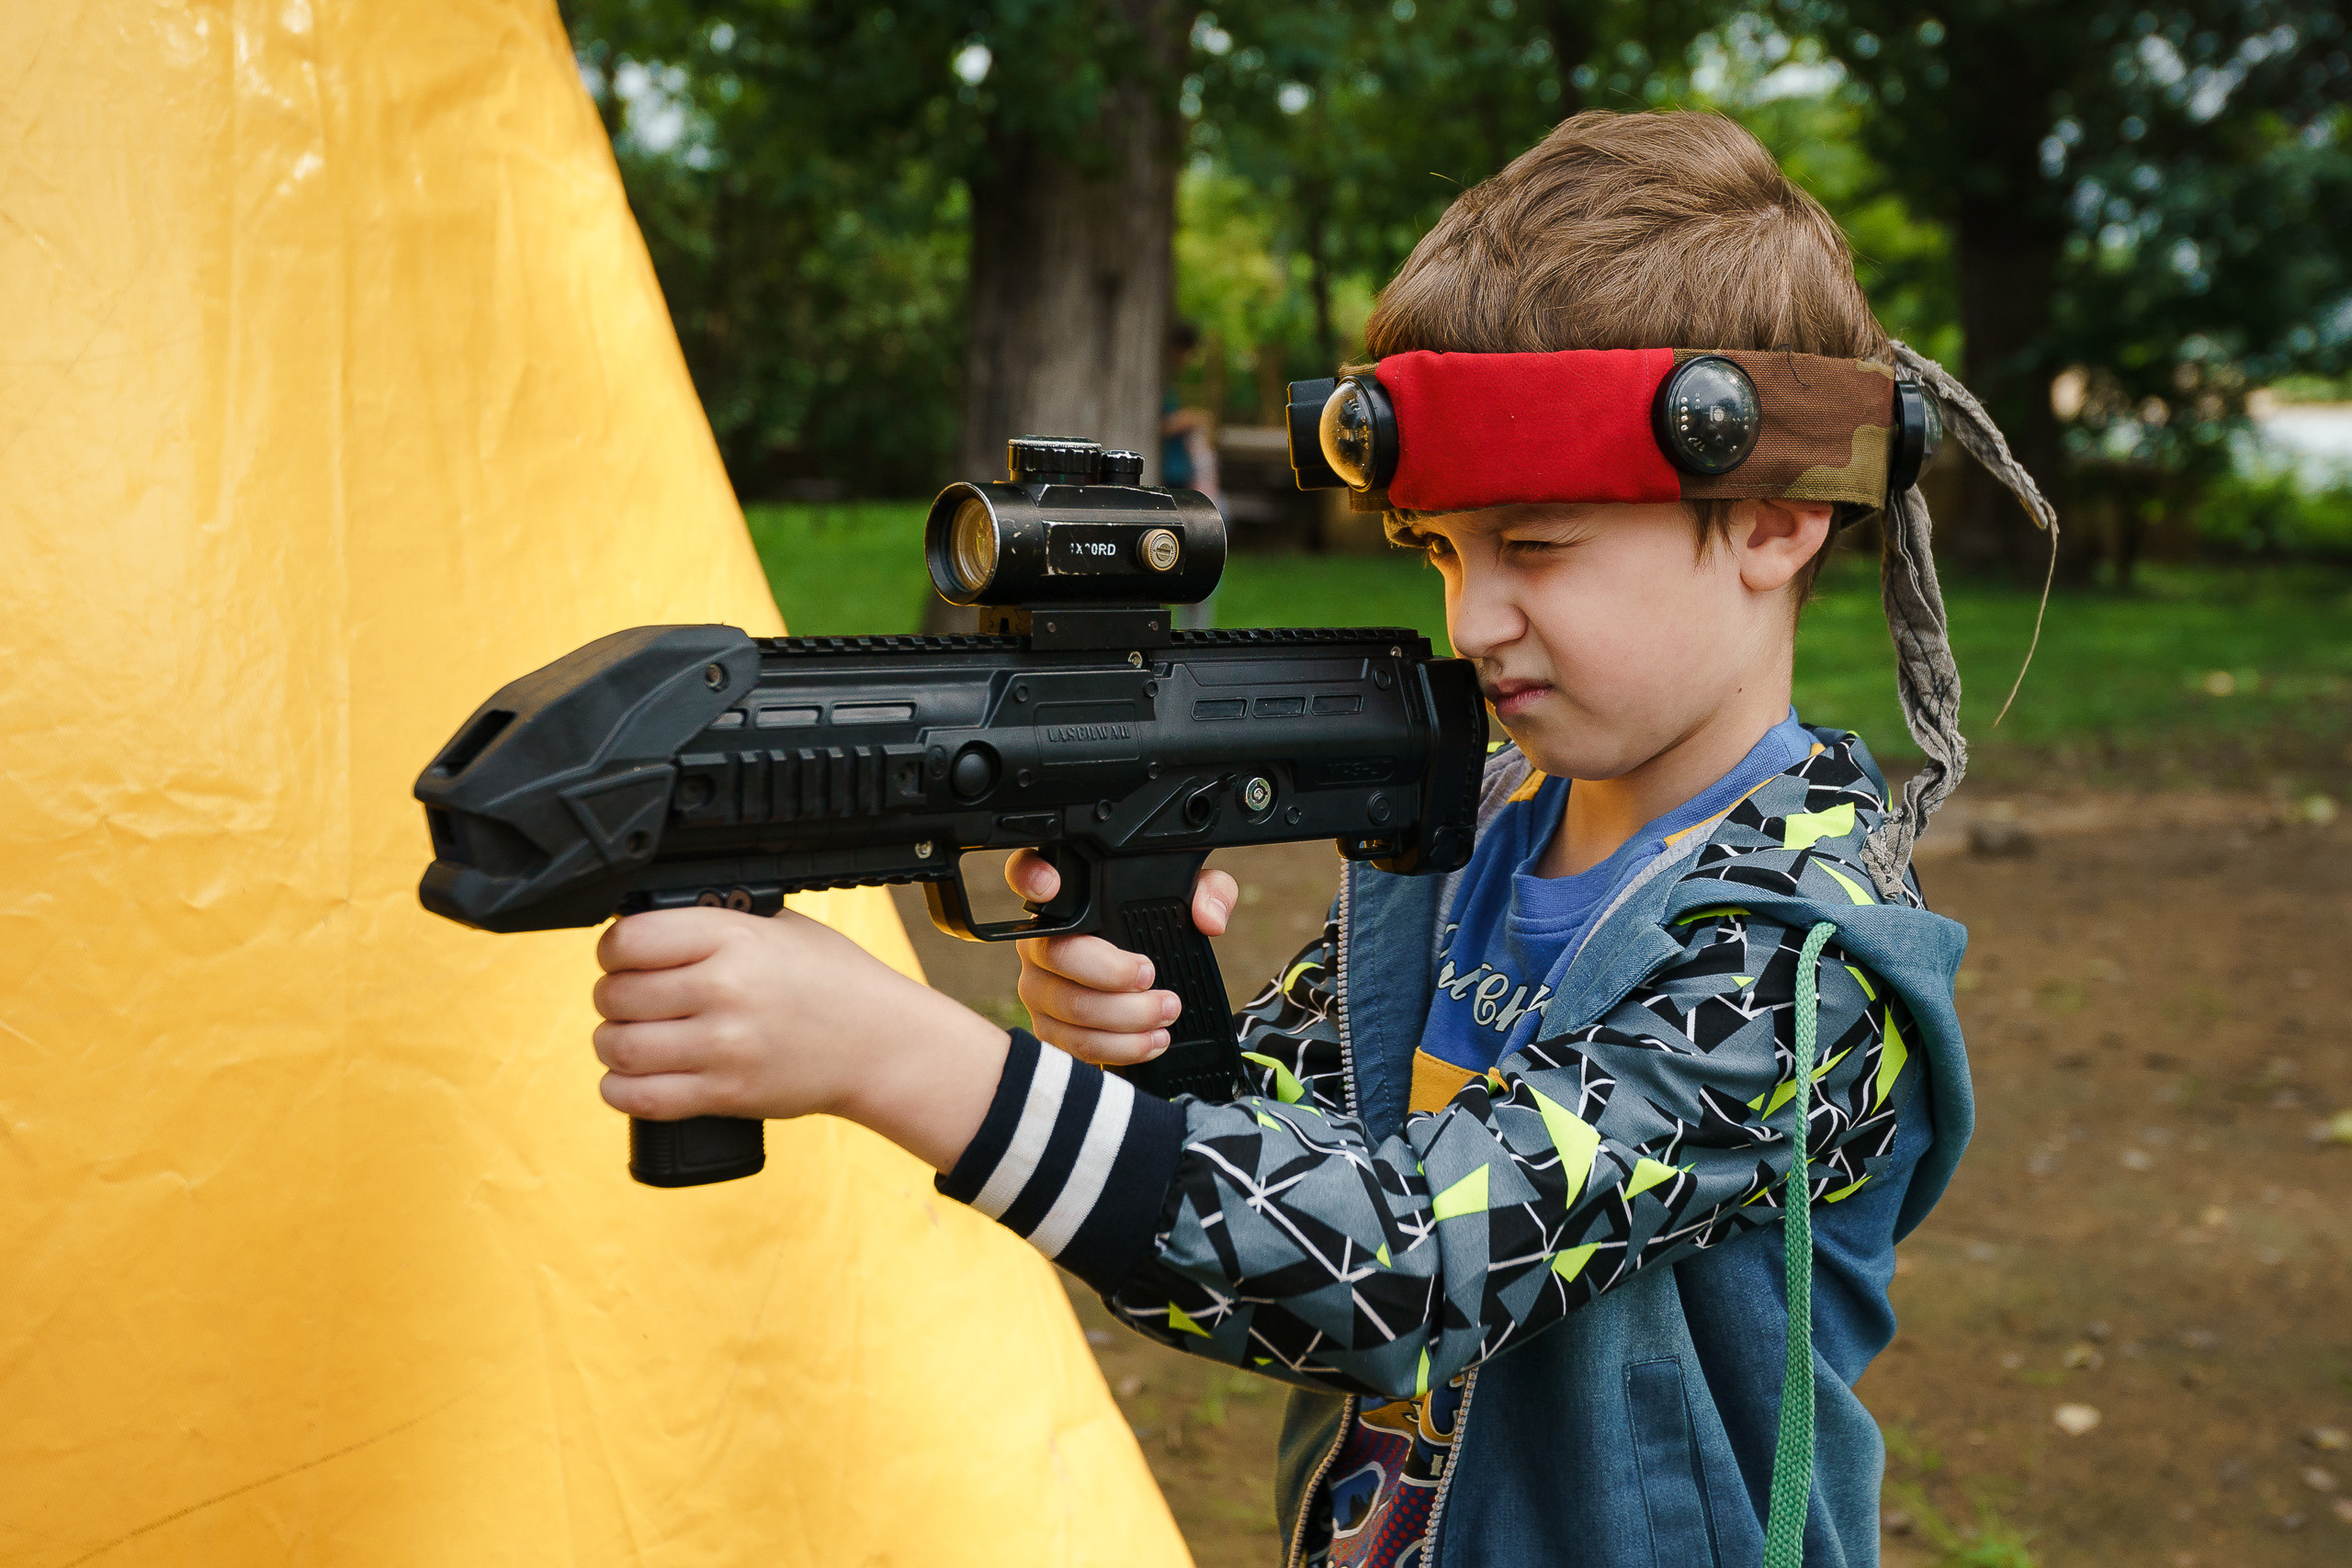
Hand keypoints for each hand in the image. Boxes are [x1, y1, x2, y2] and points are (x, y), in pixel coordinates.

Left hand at [591, 907, 1009, 1171]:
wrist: (881, 1044)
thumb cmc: (834, 982)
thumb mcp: (780, 927)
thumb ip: (714, 924)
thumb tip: (645, 929)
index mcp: (734, 938)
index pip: (629, 940)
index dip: (614, 950)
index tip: (624, 958)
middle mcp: (724, 989)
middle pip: (615, 995)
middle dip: (613, 998)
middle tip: (633, 1000)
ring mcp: (723, 1046)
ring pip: (618, 1047)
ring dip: (613, 1044)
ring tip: (634, 1038)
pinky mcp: (725, 1094)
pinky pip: (638, 1097)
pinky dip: (620, 1089)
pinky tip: (633, 1077)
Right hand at [1004, 851, 1236, 1065]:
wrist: (1157, 987)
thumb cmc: (1160, 934)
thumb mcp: (1192, 901)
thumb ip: (1208, 892)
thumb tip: (1209, 917)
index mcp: (1066, 901)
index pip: (1026, 873)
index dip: (1030, 876)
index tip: (1051, 887)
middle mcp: (1041, 943)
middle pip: (1057, 956)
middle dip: (1111, 973)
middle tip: (1153, 978)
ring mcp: (1039, 989)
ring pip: (1069, 1009)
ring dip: (1124, 1018)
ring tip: (1166, 1013)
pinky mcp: (1051, 1031)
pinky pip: (1076, 1046)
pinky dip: (1120, 1048)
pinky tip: (1151, 1040)